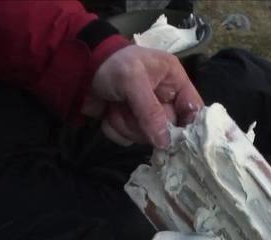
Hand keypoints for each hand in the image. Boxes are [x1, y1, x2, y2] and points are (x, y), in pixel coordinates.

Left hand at [83, 45, 203, 148]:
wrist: (76, 69)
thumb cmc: (110, 65)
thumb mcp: (133, 81)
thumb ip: (151, 112)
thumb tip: (166, 143)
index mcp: (173, 80)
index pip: (193, 108)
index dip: (189, 126)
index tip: (178, 139)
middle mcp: (163, 98)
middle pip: (168, 128)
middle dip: (145, 124)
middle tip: (130, 110)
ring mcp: (145, 113)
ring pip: (146, 136)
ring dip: (126, 125)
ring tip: (115, 106)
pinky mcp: (128, 123)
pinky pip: (128, 139)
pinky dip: (115, 129)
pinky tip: (108, 112)